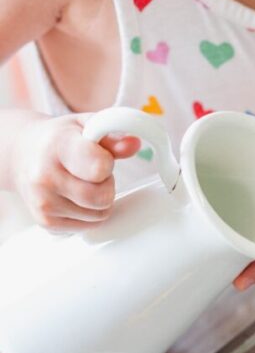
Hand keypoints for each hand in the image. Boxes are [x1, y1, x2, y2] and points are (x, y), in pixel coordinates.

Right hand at [10, 113, 139, 230]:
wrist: (22, 155)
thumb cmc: (59, 139)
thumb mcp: (85, 126)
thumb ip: (112, 136)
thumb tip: (134, 145)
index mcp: (58, 146)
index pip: (100, 168)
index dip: (108, 164)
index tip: (99, 157)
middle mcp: (45, 176)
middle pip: (103, 197)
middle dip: (107, 185)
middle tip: (93, 174)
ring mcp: (43, 203)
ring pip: (99, 215)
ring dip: (98, 201)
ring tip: (81, 183)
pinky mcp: (46, 222)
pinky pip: (88, 226)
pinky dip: (87, 213)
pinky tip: (72, 196)